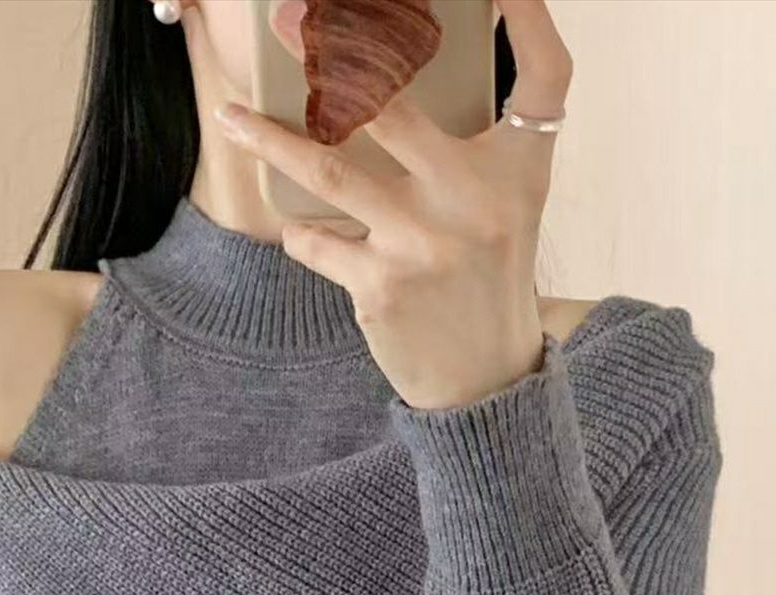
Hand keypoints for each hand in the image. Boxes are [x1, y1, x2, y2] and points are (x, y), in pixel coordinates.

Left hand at [213, 0, 572, 410]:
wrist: (483, 378)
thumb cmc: (488, 272)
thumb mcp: (510, 199)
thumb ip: (477, 137)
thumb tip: (396, 76)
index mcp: (517, 169)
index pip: (545, 76)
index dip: (533, 16)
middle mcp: (472, 201)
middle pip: (392, 106)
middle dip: (331, 54)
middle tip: (288, 20)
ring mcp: (421, 244)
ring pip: (326, 171)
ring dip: (269, 138)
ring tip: (231, 114)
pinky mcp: (380, 287)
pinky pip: (316, 239)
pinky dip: (302, 230)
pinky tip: (304, 228)